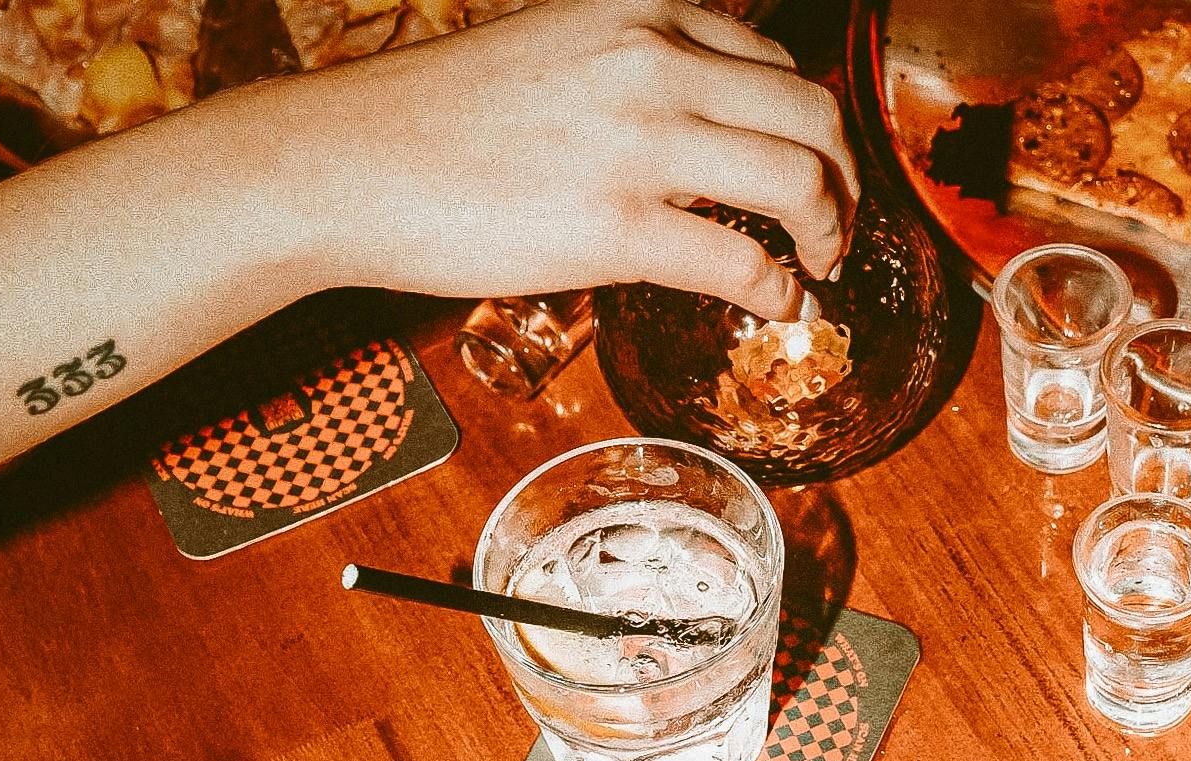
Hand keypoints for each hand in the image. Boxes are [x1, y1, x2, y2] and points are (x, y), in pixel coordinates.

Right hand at [254, 0, 860, 319]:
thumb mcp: (552, 53)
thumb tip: (692, 138)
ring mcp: (641, 142)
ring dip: (831, 230)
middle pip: (813, 113)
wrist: (344, 162)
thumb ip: (630, 73)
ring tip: (818, 264)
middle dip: (846, 178)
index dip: (808, 124)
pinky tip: (777, 301)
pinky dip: (781, 287)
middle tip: (837, 225)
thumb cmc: (434, 122)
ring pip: (802, 180)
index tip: (809, 166)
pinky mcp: (619, 228)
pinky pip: (745, 260)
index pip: (772, 58)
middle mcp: (654, 59)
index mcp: (641, 9)